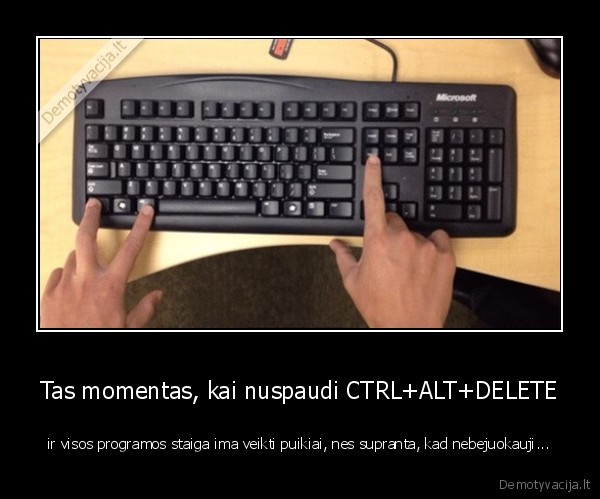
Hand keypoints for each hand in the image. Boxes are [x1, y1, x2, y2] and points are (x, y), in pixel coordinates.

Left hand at [41, 199, 161, 327]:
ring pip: (71, 258)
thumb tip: (158, 296)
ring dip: (80, 257)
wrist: (68, 358)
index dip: (140, 227)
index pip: (131, 249)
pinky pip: (56, 275)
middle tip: (93, 205)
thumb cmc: (98, 337)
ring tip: (87, 263)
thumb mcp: (128, 327)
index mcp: (110, 287)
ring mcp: (64, 286)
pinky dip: (64, 275)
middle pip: (86, 237)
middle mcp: (86, 281)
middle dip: (91, 217)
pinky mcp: (48, 296)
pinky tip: (70, 282)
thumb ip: (145, 309)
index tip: (144, 212)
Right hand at [330, 156, 455, 327]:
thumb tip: (334, 244)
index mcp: (377, 240)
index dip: (373, 176)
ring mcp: (425, 245)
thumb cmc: (380, 307)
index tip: (375, 160)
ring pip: (416, 233)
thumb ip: (343, 257)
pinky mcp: (445, 254)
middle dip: (390, 233)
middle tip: (389, 257)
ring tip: (408, 270)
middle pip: (395, 220)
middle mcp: (402, 237)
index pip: (374, 199)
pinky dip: (433, 247)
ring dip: (411, 244)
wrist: (409, 326)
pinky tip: (425, 265)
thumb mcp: (353, 282)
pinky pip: (439, 239)